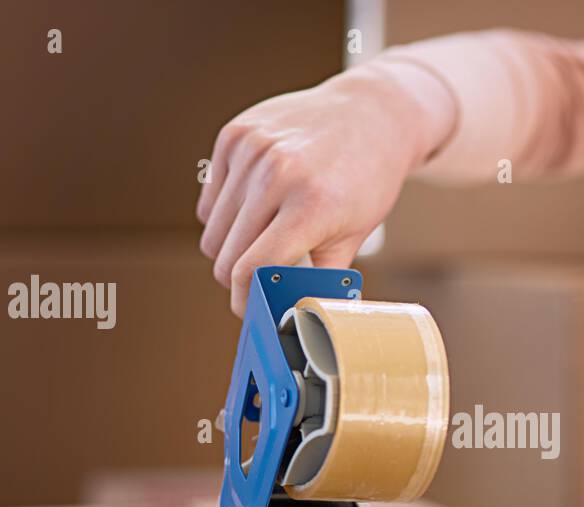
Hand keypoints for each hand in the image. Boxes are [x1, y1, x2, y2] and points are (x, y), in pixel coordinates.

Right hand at [196, 65, 449, 314]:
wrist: (372, 113)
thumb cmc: (367, 177)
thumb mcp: (354, 235)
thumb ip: (320, 278)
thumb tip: (295, 316)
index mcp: (311, 206)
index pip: (252, 268)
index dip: (245, 299)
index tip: (247, 308)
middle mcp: (277, 173)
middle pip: (226, 255)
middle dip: (238, 277)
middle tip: (260, 278)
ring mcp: (253, 150)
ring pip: (213, 229)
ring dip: (231, 246)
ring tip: (263, 240)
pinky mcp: (235, 134)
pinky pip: (211, 198)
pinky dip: (226, 213)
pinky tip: (256, 208)